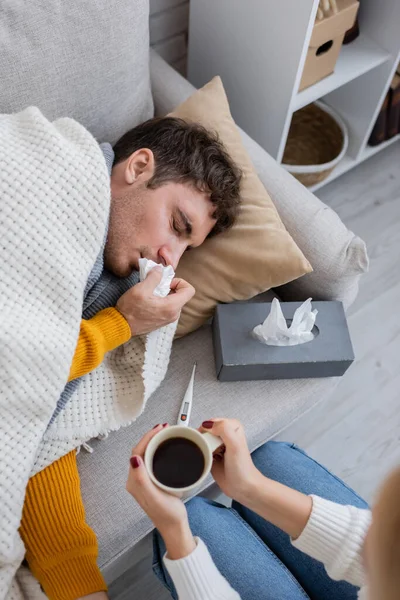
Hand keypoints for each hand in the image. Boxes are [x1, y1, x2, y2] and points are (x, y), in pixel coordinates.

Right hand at [116, 268, 194, 335]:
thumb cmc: (130, 309)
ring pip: (174, 301)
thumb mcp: (141, 288)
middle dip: (170, 287)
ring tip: (150, 293)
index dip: (179, 282)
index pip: (189, 290)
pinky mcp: (162, 322)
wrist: (121, 326)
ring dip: (165, 294)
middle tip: (155, 286)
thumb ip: (154, 276)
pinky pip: (168, 308)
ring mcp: (168, 320)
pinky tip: (148, 301)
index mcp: (172, 307)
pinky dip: (161, 301)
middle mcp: (174, 315)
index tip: (166, 282)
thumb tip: (160, 270)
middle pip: (181, 295)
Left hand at [126, 424, 195, 558]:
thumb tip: (133, 459)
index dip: (147, 438)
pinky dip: (157, 450)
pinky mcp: (152, 481)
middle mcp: (136, 479)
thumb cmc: (167, 515)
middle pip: (140, 451)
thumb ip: (142, 479)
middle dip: (150, 437)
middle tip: (163, 428)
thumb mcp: (155, 496)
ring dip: (153, 442)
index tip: (159, 429)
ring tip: (165, 434)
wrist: (175, 528)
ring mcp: (144, 480)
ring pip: (145, 454)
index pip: (136, 452)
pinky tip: (165, 448)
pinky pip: (151, 460)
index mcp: (134, 481)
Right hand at [200, 418, 261, 503]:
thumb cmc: (242, 468)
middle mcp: (225, 435)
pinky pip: (201, 451)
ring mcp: (218, 445)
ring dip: (201, 447)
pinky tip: (204, 459)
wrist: (242, 488)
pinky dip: (200, 454)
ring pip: (202, 440)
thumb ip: (224, 429)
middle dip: (203, 439)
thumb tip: (208, 424)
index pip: (213, 421)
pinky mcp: (212, 456)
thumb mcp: (235, 444)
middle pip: (205, 431)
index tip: (208, 439)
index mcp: (232, 427)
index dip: (207, 429)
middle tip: (207, 448)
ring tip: (207, 455)